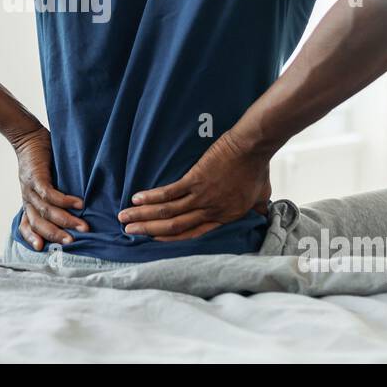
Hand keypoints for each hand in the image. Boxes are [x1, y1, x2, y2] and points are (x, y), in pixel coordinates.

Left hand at [10, 126, 87, 249]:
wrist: (28, 136)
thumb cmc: (40, 159)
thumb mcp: (43, 181)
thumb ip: (53, 195)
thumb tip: (77, 208)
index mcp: (29, 202)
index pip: (27, 225)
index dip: (32, 238)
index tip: (42, 249)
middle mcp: (28, 198)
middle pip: (39, 223)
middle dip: (56, 234)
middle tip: (73, 243)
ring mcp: (30, 188)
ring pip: (46, 211)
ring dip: (65, 220)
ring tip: (83, 227)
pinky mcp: (36, 177)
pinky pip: (50, 194)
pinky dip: (65, 200)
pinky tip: (78, 203)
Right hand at [117, 130, 271, 240]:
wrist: (252, 148)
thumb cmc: (258, 169)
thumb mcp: (261, 195)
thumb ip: (257, 208)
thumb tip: (262, 214)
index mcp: (224, 217)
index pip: (194, 233)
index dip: (172, 238)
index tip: (154, 238)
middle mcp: (210, 211)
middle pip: (175, 227)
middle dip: (149, 231)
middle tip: (130, 232)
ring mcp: (201, 196)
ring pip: (167, 213)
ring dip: (144, 217)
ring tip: (124, 218)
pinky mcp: (194, 180)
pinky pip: (169, 193)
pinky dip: (151, 198)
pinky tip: (136, 199)